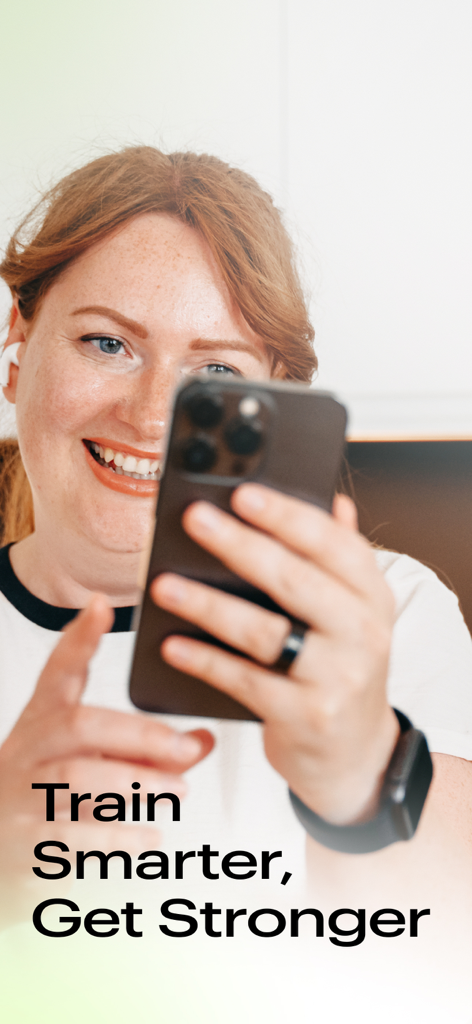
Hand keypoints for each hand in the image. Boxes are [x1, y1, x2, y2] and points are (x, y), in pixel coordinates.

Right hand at [0, 595, 212, 926]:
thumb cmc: (56, 792)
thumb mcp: (97, 761)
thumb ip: (150, 752)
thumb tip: (203, 739)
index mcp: (46, 719)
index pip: (59, 670)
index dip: (79, 638)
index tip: (100, 605)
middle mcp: (31, 749)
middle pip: (79, 724)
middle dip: (138, 732)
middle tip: (185, 745)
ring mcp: (24, 793)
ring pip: (76, 776)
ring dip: (135, 781)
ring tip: (178, 790)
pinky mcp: (29, 840)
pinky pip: (72, 835)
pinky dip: (118, 835)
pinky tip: (150, 836)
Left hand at [151, 485, 398, 827]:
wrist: (356, 755)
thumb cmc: (341, 669)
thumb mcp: (353, 613)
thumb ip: (340, 557)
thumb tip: (334, 500)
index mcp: (372, 596)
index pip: (335, 544)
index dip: (288, 516)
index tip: (243, 493)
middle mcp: (362, 634)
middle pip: (295, 580)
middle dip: (239, 546)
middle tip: (194, 519)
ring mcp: (336, 678)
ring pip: (265, 632)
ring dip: (209, 606)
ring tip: (164, 584)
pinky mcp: (304, 717)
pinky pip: (246, 682)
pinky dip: (205, 661)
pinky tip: (171, 644)